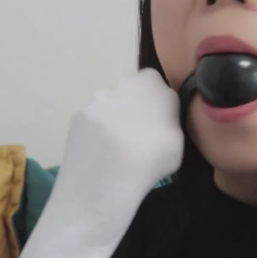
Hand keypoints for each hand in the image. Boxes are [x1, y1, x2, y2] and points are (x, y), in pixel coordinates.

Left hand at [51, 67, 184, 226]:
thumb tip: (158, 121)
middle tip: (136, 137)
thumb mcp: (179, 139)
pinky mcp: (78, 115)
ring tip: (114, 149)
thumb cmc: (152, 157)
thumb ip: (168, 120)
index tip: (156, 122)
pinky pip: (91, 120)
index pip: (154, 81)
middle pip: (128, 91)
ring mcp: (97, 99)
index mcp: (152, 85)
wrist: (108, 176)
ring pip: (107, 104)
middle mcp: (122, 84)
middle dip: (131, 108)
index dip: (155, 100)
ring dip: (111, 119)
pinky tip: (97, 153)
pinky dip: (94, 133)